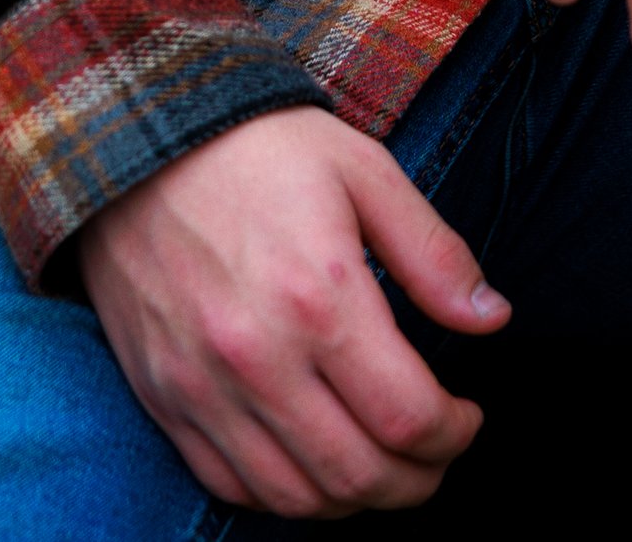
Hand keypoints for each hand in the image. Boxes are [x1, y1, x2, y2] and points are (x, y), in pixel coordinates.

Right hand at [75, 103, 508, 517]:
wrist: (139, 133)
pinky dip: (284, 495)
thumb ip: (432, 252)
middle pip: (357, 474)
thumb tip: (492, 320)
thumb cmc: (261, 146)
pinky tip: (314, 461)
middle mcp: (257, 356)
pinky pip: (231, 485)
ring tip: (383, 462)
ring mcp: (202, 386)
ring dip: (355, 499)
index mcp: (318, 296)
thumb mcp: (363, 169)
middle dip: (418, 481)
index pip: (408, 416)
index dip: (455, 433)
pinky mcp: (164, 397)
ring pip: (296, 497)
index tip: (467, 415)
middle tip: (438, 453)